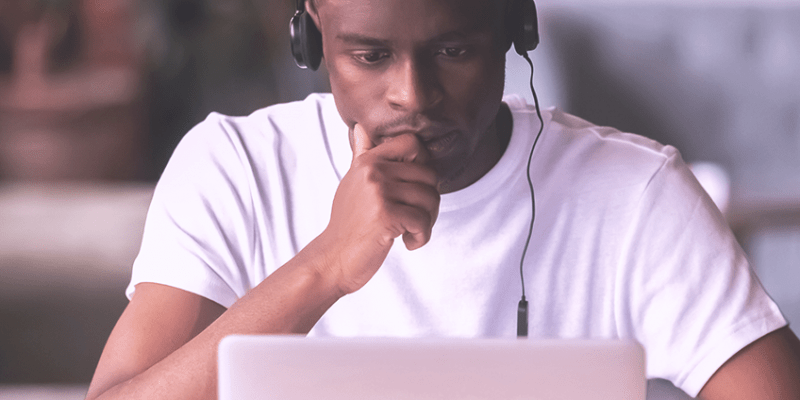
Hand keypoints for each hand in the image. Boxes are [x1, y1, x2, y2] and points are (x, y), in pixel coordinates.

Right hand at [317, 124, 439, 294]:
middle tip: (415, 218)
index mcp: (367, 161)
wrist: (333, 258)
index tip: (414, 187)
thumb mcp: (352, 183)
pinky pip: (423, 220)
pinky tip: (407, 242)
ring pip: (430, 198)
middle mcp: (372, 171)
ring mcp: (378, 192)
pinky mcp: (385, 215)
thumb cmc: (348, 224)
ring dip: (427, 221)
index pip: (412, 143)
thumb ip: (361, 156)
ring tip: (410, 231)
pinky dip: (421, 237)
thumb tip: (361, 128)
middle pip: (429, 175)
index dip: (424, 164)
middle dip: (430, 201)